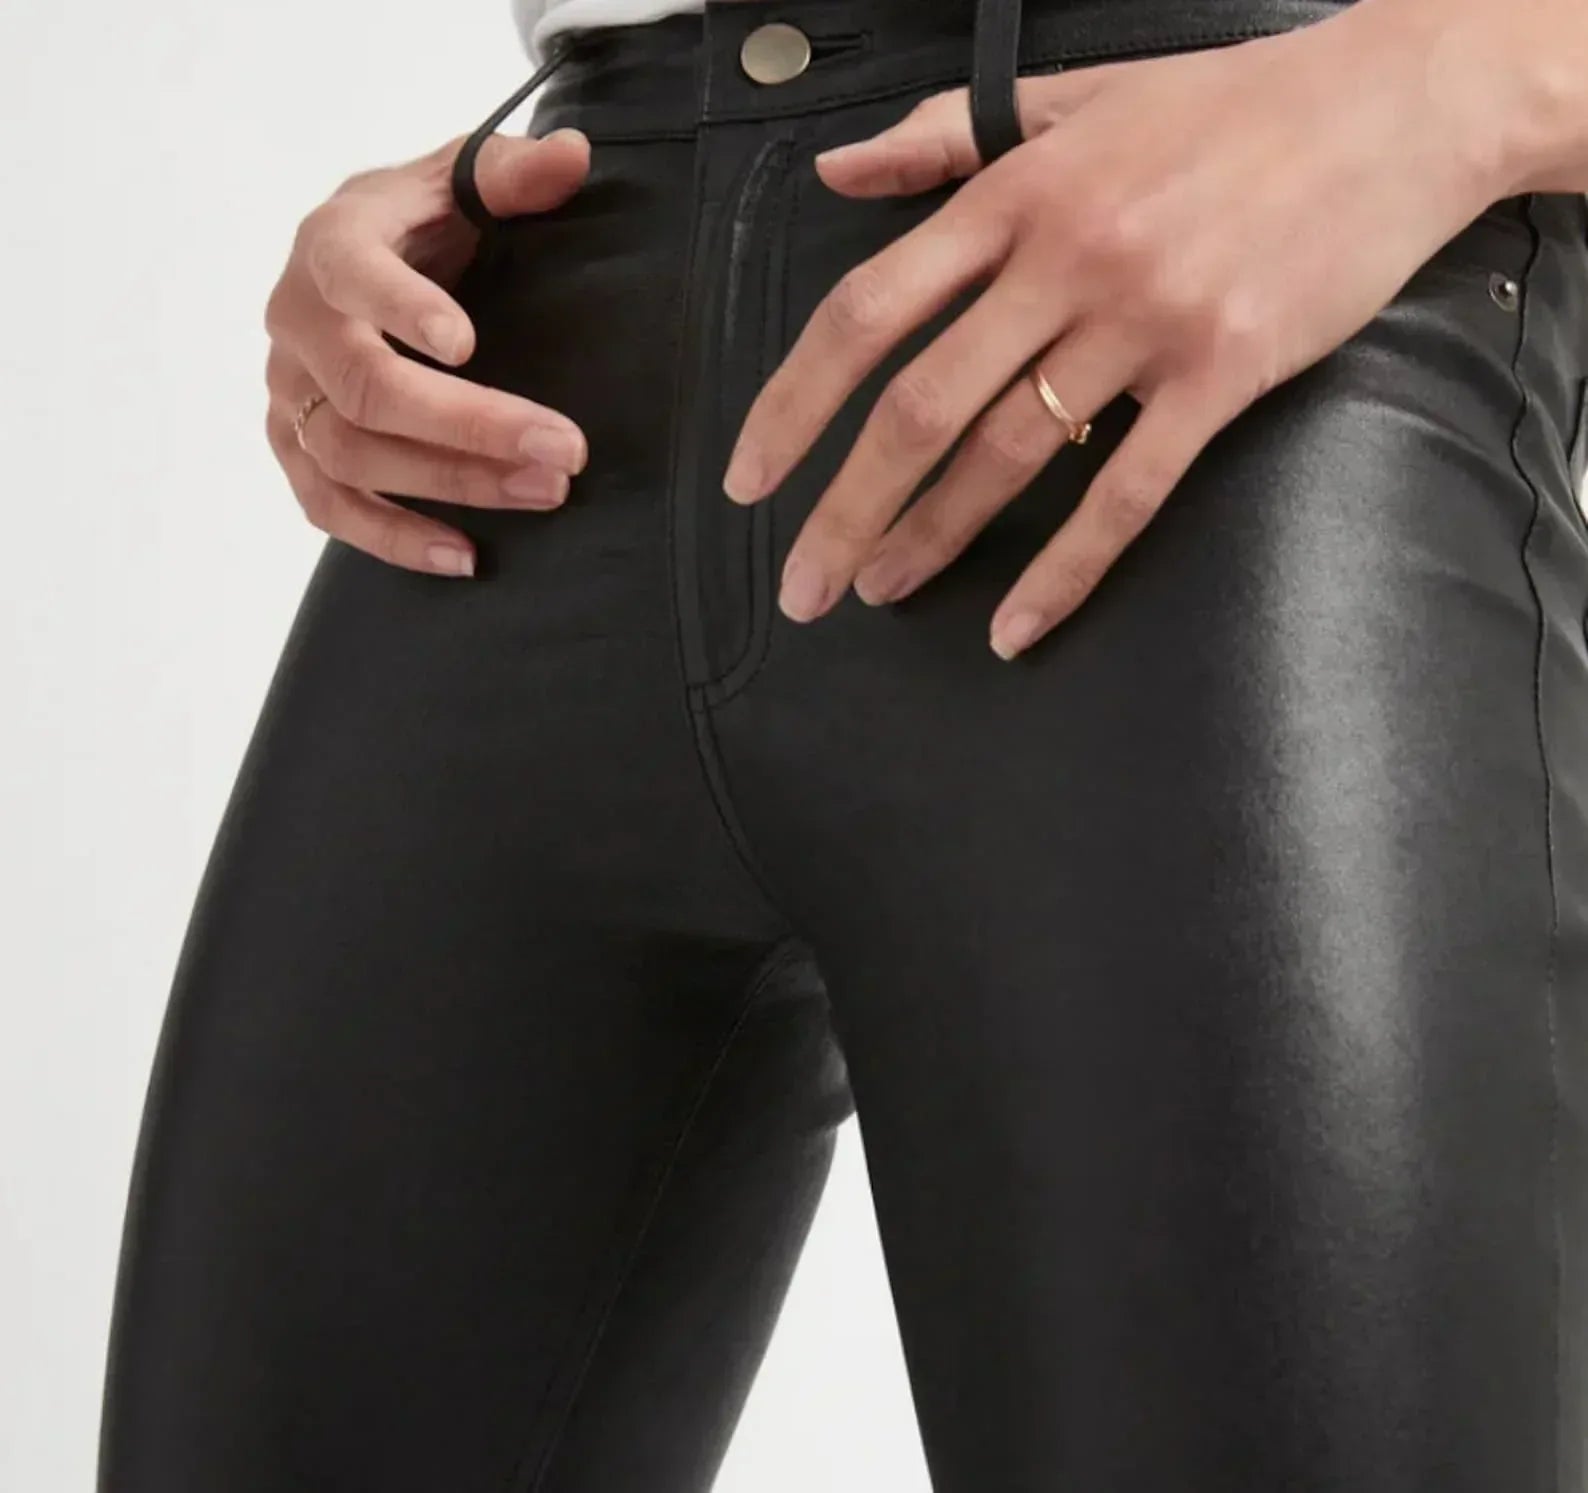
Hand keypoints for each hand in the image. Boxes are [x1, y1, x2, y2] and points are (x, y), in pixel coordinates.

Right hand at [264, 128, 591, 575]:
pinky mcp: (292, 446)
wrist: (354, 263)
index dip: (401, 310)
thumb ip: (508, 170)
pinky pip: (328, 507)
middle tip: (564, 451)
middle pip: (366, 388)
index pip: (353, 276)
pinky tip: (465, 558)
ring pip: (352, 455)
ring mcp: (287, 392)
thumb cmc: (414, 222)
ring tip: (545, 493)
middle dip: (470, 425)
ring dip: (452, 484)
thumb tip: (572, 157)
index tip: (466, 343)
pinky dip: (393, 539)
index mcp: (331, 245)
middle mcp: (295, 321)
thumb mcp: (455, 180)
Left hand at [723, 0, 1503, 655]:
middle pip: (919, 406)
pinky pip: (1126, 492)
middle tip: (800, 586)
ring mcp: (1144, 318)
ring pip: (1007, 455)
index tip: (749, 478)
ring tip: (879, 592)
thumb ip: (940, 138)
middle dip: (844, 508)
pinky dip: (1064, 569)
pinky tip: (1016, 626)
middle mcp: (1064, 258)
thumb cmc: (1227, 104)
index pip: (868, 313)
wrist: (1395, 106)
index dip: (793, 404)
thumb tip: (835, 173)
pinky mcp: (1222, 373)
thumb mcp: (1071, 99)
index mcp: (1015, 194)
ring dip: (931, 538)